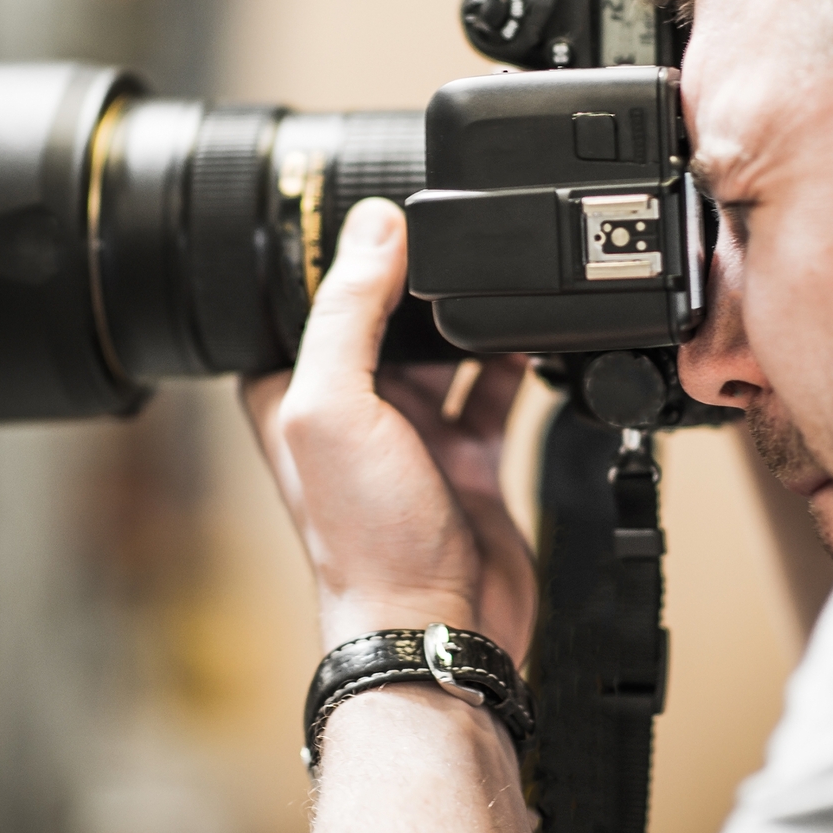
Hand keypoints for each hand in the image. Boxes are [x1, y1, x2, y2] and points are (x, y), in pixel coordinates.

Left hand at [242, 197, 534, 659]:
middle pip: (388, 314)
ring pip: (447, 348)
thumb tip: (374, 225)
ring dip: (474, 316)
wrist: (437, 627)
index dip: (348, 251)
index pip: (314, 296)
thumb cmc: (366, 539)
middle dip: (423, 277)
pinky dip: (519, 363)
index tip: (391, 205)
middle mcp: (350, 409)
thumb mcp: (335, 406)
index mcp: (293, 391)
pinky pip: (497, 391)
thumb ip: (349, 310)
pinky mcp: (469, 457)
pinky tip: (539, 334)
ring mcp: (413, 434)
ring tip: (508, 272)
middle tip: (464, 229)